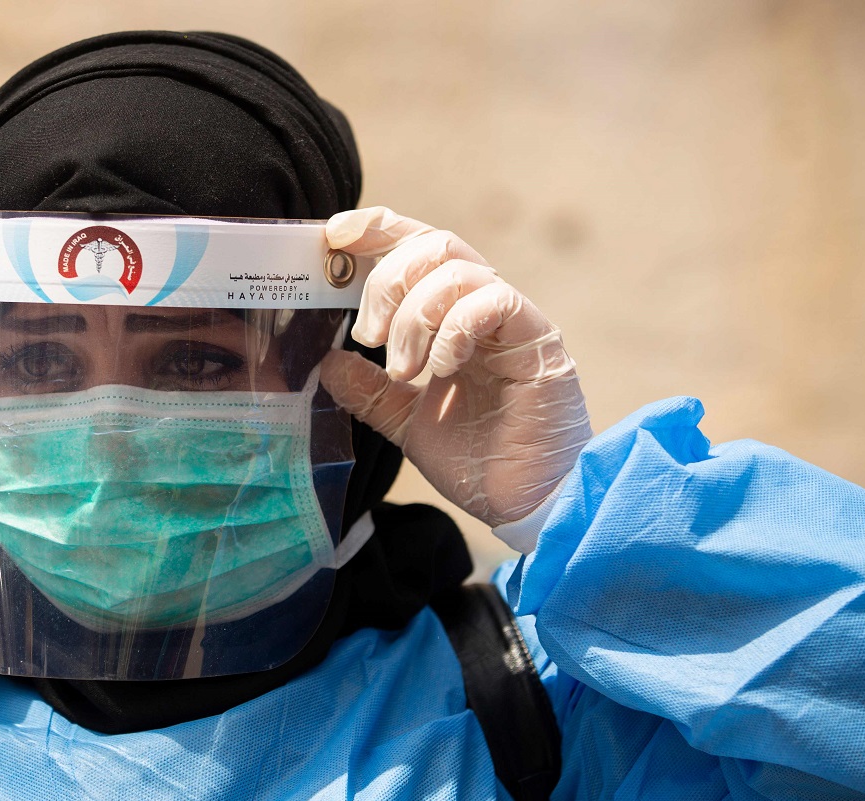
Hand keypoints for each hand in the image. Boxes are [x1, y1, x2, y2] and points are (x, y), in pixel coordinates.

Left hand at [319, 207, 591, 529]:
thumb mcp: (406, 422)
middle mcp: (484, 311)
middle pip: (435, 245)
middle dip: (387, 281)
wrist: (526, 506)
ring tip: (404, 368)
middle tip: (367, 335)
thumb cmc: (480, 464)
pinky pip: (493, 302)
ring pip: (458, 270)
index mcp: (454, 320)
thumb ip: (370, 391)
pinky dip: (454, 328)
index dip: (379, 230)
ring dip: (415, 315)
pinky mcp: (538, 343)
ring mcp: (514, 323)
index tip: (334, 237)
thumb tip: (327, 363)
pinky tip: (440, 368)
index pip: (418, 250)